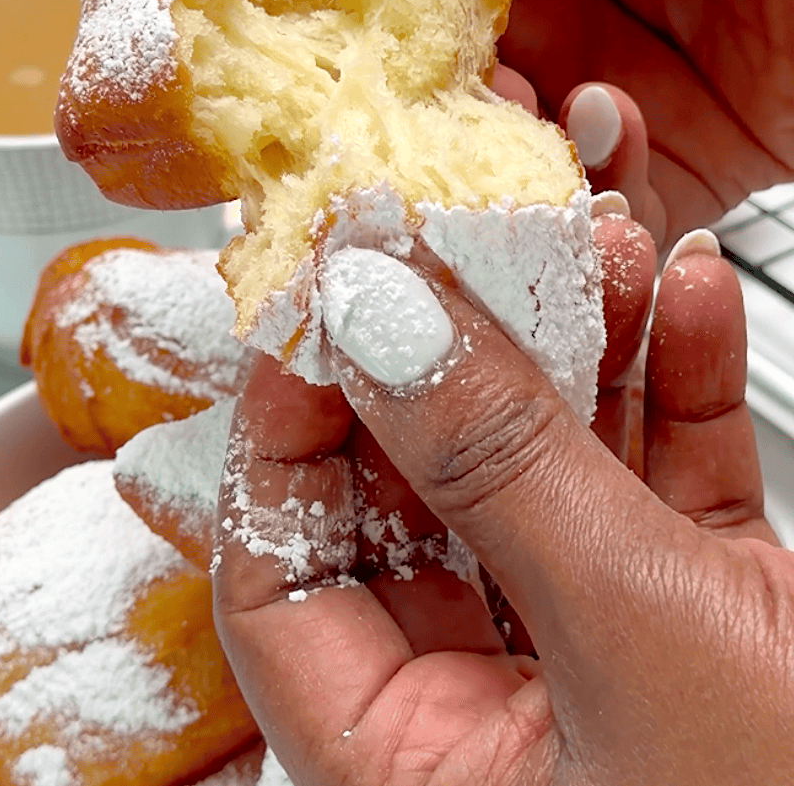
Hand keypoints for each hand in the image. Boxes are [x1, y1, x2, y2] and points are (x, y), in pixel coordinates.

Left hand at [212, 219, 793, 784]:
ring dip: (580, 347)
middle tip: (465, 246)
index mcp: (410, 766)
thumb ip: (495, 469)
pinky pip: (660, 484)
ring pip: (542, 472)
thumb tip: (383, 321)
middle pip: (417, 498)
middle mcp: (488, 713)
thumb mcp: (630, 632)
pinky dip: (679, 390)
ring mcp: (595, 656)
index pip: (279, 574)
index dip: (285, 428)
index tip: (328, 304)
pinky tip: (689, 302)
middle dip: (456, 357)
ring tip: (602, 247)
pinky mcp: (699, 620)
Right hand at [215, 0, 793, 244]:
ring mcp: (581, 80)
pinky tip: (607, 131)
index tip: (277, 58)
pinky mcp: (660, 154)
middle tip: (371, 127)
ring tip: (508, 120)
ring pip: (476, 172)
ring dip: (472, 169)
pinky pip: (587, 217)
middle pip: (396, 92)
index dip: (298, 20)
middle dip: (377, 120)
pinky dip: (580, 204)